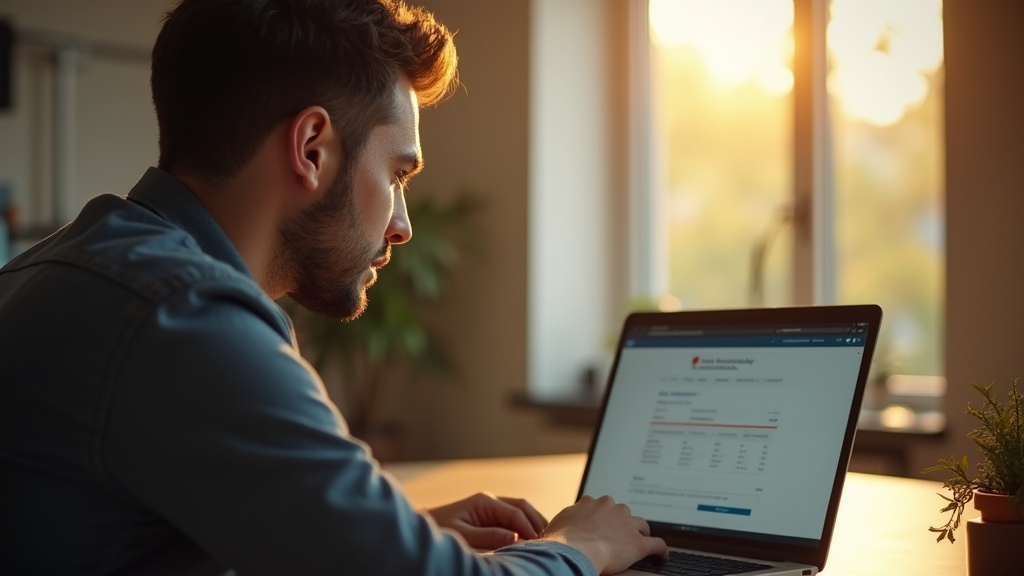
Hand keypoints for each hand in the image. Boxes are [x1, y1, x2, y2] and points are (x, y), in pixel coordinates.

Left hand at [426, 492, 548, 549]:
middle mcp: (491, 501)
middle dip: (536, 522)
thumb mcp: (463, 535)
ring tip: (544, 540)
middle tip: (547, 540)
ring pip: (521, 511)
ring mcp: (493, 507)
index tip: (537, 545)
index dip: (528, 529)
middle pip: (523, 506)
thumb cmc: (442, 530)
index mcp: (485, 501)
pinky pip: (514, 518)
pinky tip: (532, 539)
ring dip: (533, 523)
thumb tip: (514, 538)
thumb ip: (488, 536)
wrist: (428, 527)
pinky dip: (525, 527)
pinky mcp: (492, 516)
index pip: (515, 512)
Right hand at [536, 495, 667, 574]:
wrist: (573, 550)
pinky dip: (661, 550)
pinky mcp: (638, 543)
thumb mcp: (559, 522)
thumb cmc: (560, 540)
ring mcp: (626, 524)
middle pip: (623, 512)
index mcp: (592, 503)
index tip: (604, 524)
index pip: (602, 505)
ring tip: (642, 542)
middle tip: (620, 534)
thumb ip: (567, 519)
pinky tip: (662, 556)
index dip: (604, 516)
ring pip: (641, 525)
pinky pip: (657, 544)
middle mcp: (611, 507)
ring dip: (640, 533)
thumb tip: (562, 526)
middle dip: (622, 522)